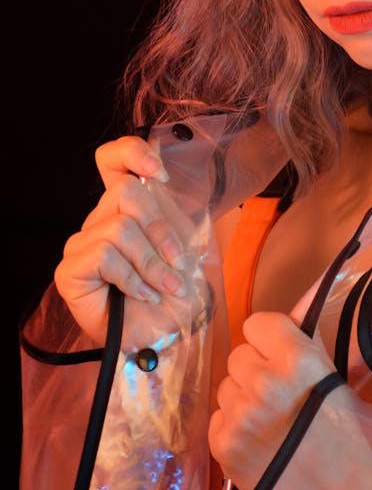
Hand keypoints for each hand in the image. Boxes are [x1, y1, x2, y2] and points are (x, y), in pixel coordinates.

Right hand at [54, 135, 190, 344]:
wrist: (162, 335)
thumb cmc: (172, 292)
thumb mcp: (183, 244)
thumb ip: (174, 212)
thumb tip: (165, 180)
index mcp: (124, 207)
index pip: (111, 160)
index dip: (132, 154)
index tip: (161, 175)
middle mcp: (100, 219)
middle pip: (124, 192)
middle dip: (160, 229)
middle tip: (176, 262)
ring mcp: (82, 244)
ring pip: (119, 226)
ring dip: (151, 262)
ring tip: (163, 287)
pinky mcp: (70, 270)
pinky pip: (104, 255)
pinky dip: (131, 277)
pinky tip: (141, 294)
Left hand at [209, 313, 371, 489]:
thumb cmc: (339, 429)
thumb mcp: (328, 374)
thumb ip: (300, 343)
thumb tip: (280, 321)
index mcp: (295, 359)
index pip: (257, 323)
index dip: (267, 339)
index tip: (276, 354)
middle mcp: (264, 382)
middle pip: (237, 355)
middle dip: (254, 370)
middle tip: (274, 393)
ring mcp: (241, 415)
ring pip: (226, 386)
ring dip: (242, 398)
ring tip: (266, 420)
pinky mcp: (223, 444)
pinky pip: (217, 416)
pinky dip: (233, 426)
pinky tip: (255, 439)